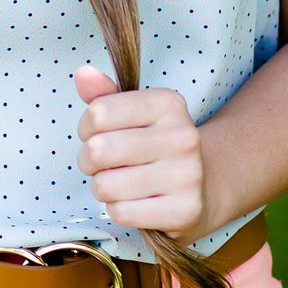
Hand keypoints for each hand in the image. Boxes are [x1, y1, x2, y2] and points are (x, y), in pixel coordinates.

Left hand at [74, 66, 205, 236]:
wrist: (204, 186)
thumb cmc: (154, 145)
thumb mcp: (133, 113)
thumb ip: (104, 95)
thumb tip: (83, 74)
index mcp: (168, 104)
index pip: (98, 112)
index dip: (87, 128)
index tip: (98, 134)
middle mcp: (182, 137)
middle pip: (98, 150)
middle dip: (89, 161)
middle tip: (102, 164)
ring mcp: (187, 175)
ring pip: (106, 186)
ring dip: (104, 188)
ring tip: (121, 183)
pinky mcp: (185, 210)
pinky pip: (122, 213)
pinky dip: (119, 210)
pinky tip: (135, 202)